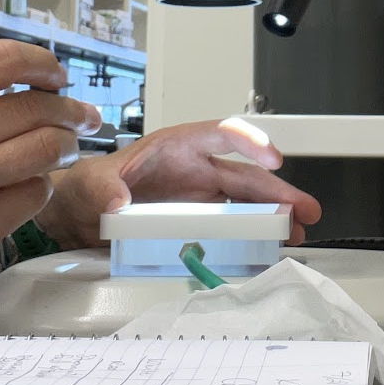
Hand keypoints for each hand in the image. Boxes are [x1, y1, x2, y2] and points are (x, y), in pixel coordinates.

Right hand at [0, 40, 101, 314]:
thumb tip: (25, 84)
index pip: (2, 61)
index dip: (43, 62)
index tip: (57, 75)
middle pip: (35, 108)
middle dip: (69, 110)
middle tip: (82, 116)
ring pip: (45, 150)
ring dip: (65, 146)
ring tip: (64, 147)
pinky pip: (34, 195)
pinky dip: (41, 187)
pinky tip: (30, 185)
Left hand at [39, 118, 322, 249]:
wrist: (79, 216)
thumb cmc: (88, 187)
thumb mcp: (89, 183)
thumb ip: (102, 189)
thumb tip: (118, 202)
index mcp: (176, 147)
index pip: (219, 134)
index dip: (248, 141)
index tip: (271, 156)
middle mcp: (195, 170)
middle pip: (245, 175)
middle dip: (278, 191)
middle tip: (305, 209)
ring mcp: (199, 198)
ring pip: (247, 203)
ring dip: (274, 216)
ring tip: (298, 234)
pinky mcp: (197, 224)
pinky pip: (233, 228)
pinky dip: (253, 238)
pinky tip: (270, 250)